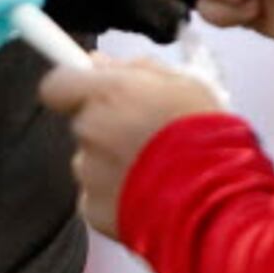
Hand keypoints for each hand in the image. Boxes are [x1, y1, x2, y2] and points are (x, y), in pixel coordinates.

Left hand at [37, 56, 225, 239]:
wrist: (216, 202)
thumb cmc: (207, 137)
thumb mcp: (185, 84)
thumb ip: (136, 69)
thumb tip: (98, 62)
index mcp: (107, 93)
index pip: (57, 84)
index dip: (72, 89)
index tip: (91, 94)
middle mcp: (90, 130)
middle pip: (83, 124)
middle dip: (106, 128)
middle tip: (146, 139)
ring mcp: (89, 173)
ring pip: (91, 163)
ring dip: (114, 165)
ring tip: (156, 173)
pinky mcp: (94, 210)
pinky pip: (97, 197)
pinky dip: (117, 199)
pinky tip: (149, 198)